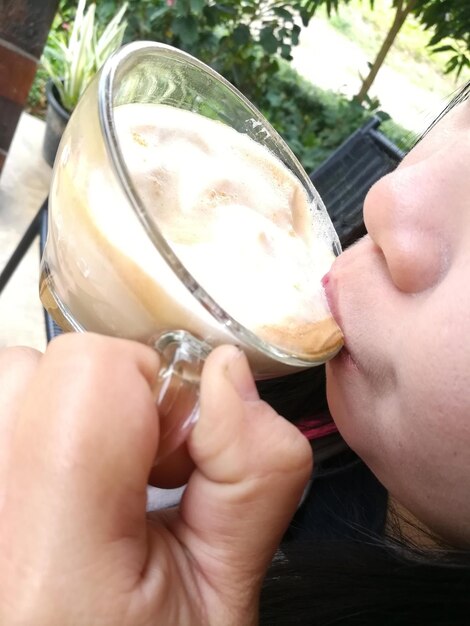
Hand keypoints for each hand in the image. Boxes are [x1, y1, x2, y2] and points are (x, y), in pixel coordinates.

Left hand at [0, 334, 311, 624]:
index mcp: (46, 574)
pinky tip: (57, 489)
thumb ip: (251, 474)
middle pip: (32, 367)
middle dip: (110, 398)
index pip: (90, 371)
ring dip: (63, 410)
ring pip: (6, 383)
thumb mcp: (224, 602)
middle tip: (138, 472)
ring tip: (94, 483)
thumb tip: (230, 374)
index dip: (155, 391)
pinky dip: (33, 428)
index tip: (180, 450)